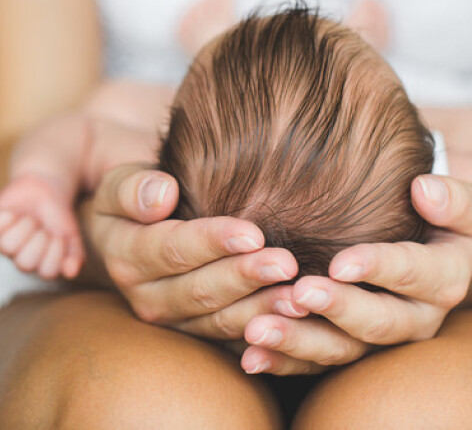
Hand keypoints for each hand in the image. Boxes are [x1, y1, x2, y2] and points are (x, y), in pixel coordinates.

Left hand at [0, 174, 83, 278]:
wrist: (45, 192)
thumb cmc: (58, 219)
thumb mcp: (72, 237)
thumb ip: (76, 256)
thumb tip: (71, 273)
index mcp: (42, 264)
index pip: (48, 272)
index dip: (56, 253)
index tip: (61, 237)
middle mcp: (21, 259)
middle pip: (25, 264)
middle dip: (39, 241)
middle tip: (44, 229)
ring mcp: (5, 246)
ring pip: (8, 247)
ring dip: (24, 227)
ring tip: (30, 219)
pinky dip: (7, 218)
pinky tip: (14, 214)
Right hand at [86, 163, 306, 338]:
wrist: (142, 230)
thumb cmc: (139, 198)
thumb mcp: (120, 184)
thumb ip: (133, 188)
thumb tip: (161, 195)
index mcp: (127, 257)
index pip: (173, 249)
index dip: (213, 242)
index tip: (253, 234)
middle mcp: (148, 298)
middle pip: (201, 291)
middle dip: (246, 278)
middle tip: (287, 265)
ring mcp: (177, 321)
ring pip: (221, 321)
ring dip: (262, 311)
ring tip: (298, 298)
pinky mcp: (202, 333)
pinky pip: (235, 339)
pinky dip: (266, 333)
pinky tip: (296, 321)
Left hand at [238, 175, 471, 374]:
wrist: (426, 246)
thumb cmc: (438, 218)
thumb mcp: (463, 206)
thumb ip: (454, 199)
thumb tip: (424, 190)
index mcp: (445, 280)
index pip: (414, 274)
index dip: (379, 268)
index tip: (339, 262)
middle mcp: (417, 319)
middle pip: (379, 323)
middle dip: (338, 309)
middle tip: (300, 292)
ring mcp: (381, 340)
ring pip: (344, 351)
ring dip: (300, 342)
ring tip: (259, 329)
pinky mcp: (352, 349)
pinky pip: (318, 364)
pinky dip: (284, 361)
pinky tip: (252, 354)